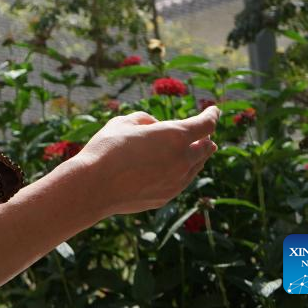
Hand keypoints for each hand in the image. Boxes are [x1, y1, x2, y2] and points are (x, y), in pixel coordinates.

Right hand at [73, 106, 219, 215]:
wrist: (94, 186)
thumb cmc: (106, 149)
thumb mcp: (123, 122)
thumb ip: (145, 120)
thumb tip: (154, 126)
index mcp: (175, 136)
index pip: (206, 124)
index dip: (211, 115)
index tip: (214, 111)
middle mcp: (182, 160)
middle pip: (207, 148)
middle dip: (206, 138)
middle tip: (203, 134)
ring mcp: (176, 181)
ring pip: (196, 167)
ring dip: (196, 157)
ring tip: (193, 151)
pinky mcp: (166, 196)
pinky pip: (182, 181)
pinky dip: (182, 172)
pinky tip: (173, 170)